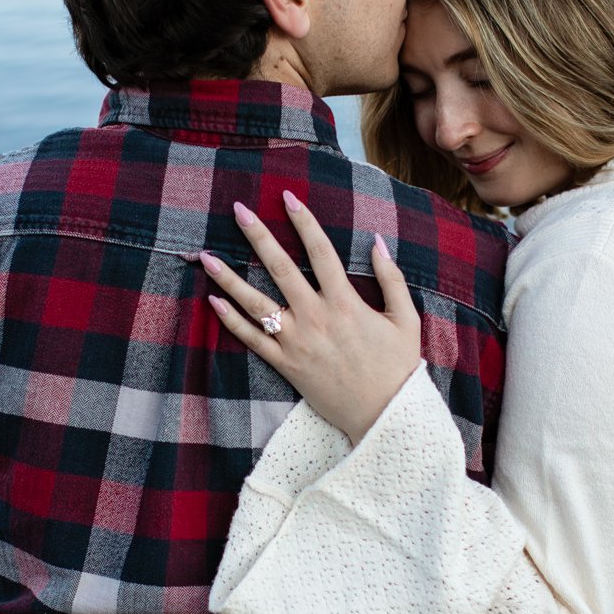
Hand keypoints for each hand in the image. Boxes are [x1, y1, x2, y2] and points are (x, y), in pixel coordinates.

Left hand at [201, 191, 422, 442]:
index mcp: (345, 303)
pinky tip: (214, 300)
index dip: (303, 221)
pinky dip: (231, 321)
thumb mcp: (406, 320)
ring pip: (256, 304)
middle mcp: (315, 318)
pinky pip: (253, 340)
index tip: (287, 197)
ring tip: (207, 256)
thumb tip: (377, 241)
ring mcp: (296, 342)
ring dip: (230, 278)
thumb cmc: (397, 367)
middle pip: (280, 268)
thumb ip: (391, 278)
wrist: (384, 415)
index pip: (319, 251)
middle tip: (238, 210)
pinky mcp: (286, 365)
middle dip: (258, 236)